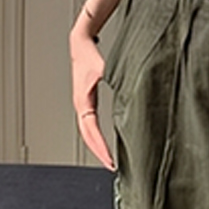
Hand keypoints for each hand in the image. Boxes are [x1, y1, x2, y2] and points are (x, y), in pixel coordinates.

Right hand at [69, 24, 114, 170]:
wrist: (80, 43)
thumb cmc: (89, 54)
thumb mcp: (103, 67)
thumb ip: (114, 76)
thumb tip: (128, 87)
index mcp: (82, 101)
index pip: (91, 130)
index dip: (100, 145)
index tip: (109, 159)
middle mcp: (80, 105)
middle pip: (87, 135)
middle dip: (98, 151)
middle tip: (111, 165)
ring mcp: (82, 104)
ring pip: (87, 131)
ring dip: (96, 145)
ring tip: (109, 159)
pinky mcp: (87, 101)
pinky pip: (90, 123)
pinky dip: (96, 135)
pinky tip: (105, 141)